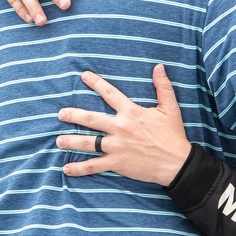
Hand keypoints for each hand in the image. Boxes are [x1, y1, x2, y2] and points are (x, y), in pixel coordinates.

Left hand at [56, 65, 191, 185]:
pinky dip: (79, 168)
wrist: (176, 162)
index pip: (110, 94)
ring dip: (71, 141)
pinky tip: (66, 169)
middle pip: (91, 119)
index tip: (84, 76)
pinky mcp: (117, 163)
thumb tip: (158, 67)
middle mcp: (121, 128)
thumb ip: (163, 86)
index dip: (96, 83)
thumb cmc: (173, 135)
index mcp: (132, 112)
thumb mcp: (170, 108)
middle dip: (74, 115)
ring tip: (58, 140)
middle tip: (60, 113)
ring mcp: (117, 146)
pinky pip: (94, 165)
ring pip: (88, 142)